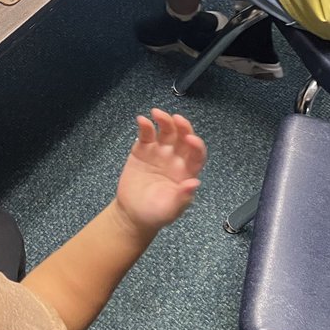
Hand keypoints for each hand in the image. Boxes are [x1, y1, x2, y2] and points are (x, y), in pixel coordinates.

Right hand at [115, 110, 205, 236]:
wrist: (132, 215)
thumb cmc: (155, 214)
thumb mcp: (170, 210)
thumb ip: (182, 197)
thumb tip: (195, 183)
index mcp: (186, 172)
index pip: (197, 154)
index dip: (196, 146)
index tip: (191, 139)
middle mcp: (175, 159)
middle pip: (182, 137)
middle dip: (182, 126)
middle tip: (176, 119)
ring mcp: (159, 152)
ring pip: (166, 132)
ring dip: (164, 121)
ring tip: (157, 113)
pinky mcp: (142, 150)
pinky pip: (146, 135)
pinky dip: (145, 126)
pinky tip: (142, 120)